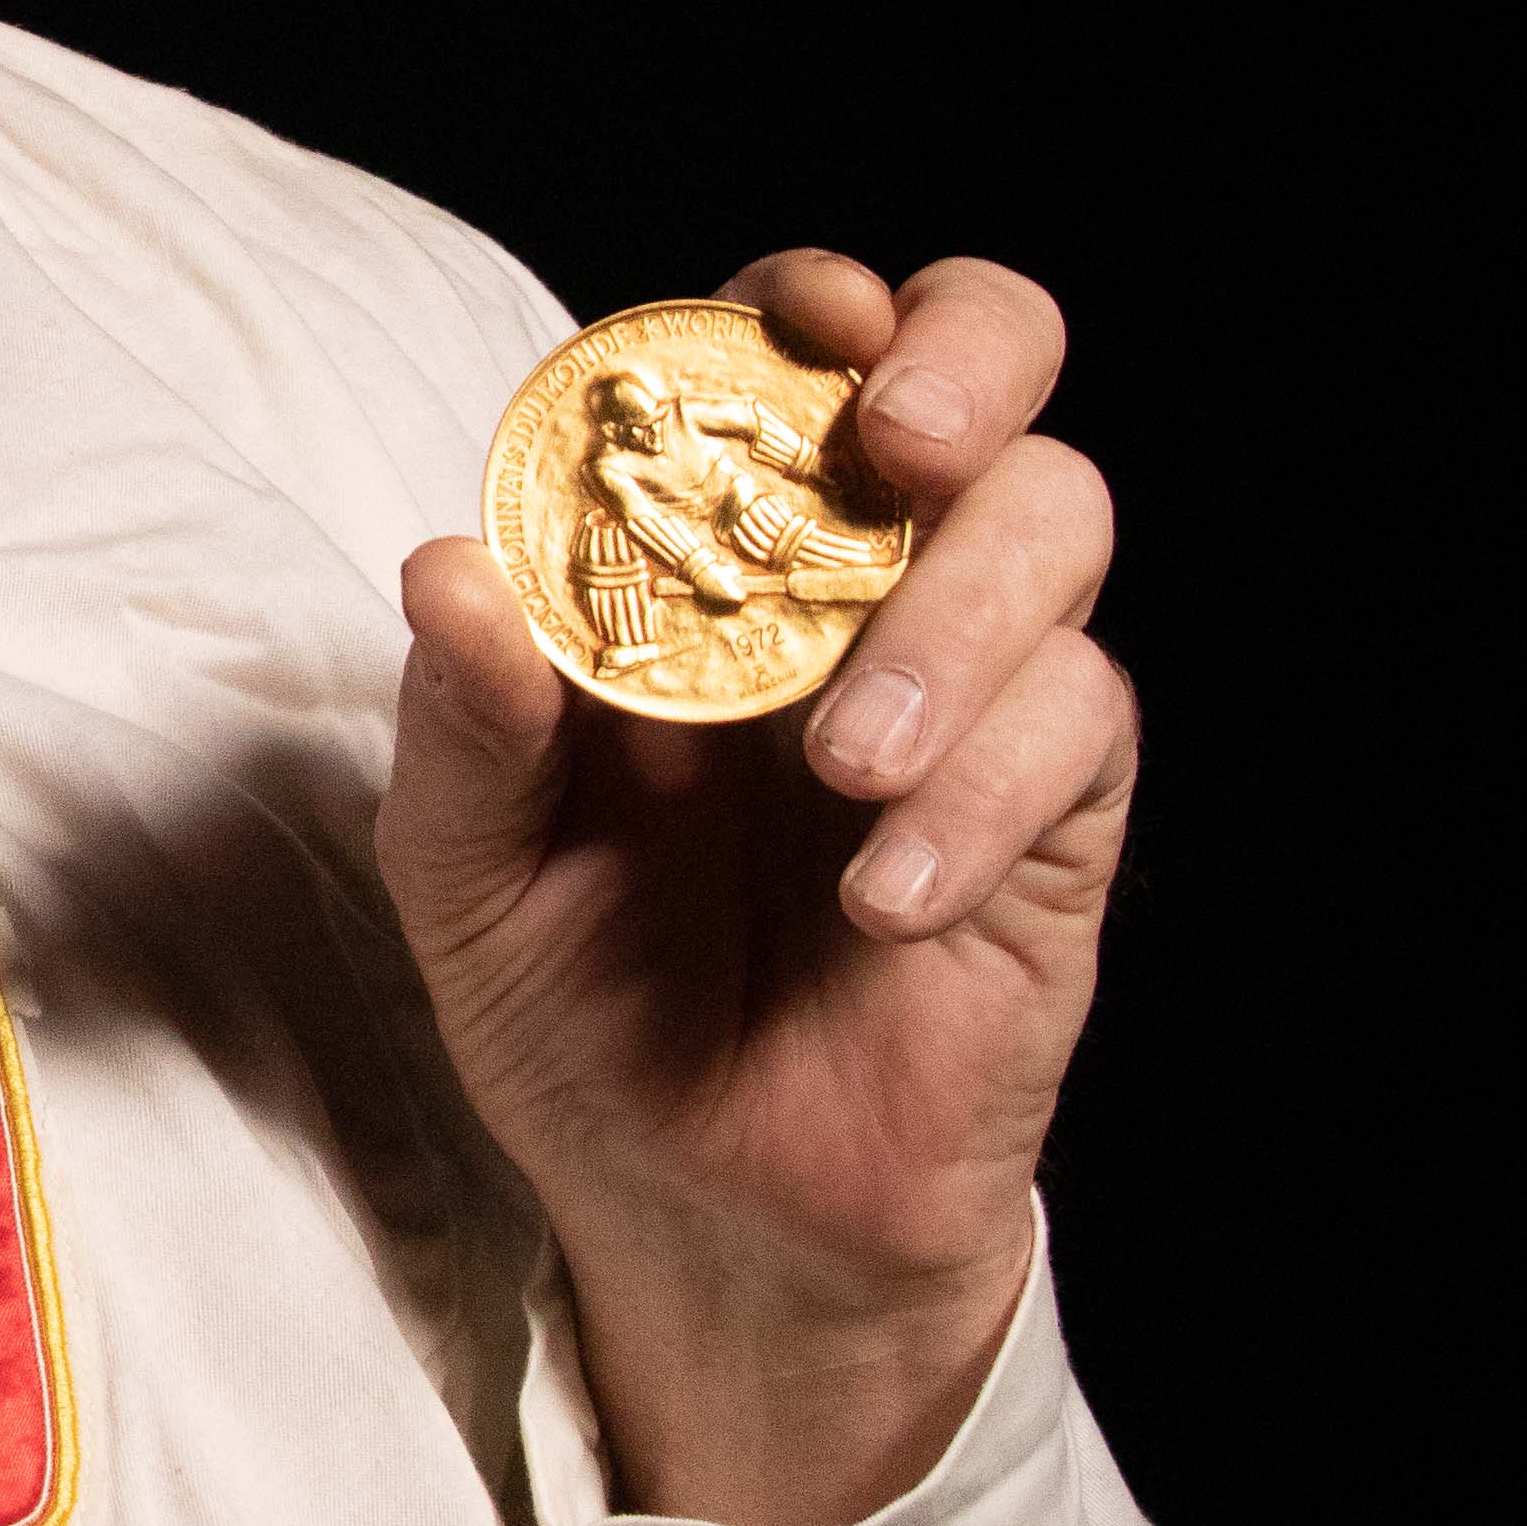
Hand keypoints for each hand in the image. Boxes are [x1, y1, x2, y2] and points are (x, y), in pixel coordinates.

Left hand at [383, 254, 1131, 1525]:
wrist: (701, 1218)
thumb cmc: (576, 1010)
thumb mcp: (470, 879)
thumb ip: (464, 726)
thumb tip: (447, 568)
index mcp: (707, 549)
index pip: (786, 357)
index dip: (810, 307)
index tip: (799, 323)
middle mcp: (854, 581)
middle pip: (987, 372)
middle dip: (968, 360)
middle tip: (902, 446)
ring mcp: (971, 686)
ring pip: (1057, 523)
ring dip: (958, 619)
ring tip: (841, 764)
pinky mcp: (1057, 815)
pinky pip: (1080, 731)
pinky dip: (981, 799)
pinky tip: (885, 904)